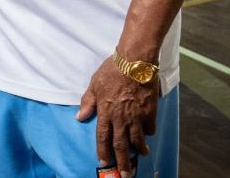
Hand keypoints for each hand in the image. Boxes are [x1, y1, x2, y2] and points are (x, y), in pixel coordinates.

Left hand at [76, 57, 158, 176]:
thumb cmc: (112, 71)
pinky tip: (147, 137)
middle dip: (122, 161)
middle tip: (125, 174)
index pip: (102, 137)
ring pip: (137, 139)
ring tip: (140, 157)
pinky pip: (149, 127)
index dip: (103, 151)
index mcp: (105, 112)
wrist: (135, 62)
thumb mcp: (94, 85)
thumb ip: (88, 102)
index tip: (103, 162)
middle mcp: (121, 118)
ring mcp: (136, 116)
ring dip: (138, 150)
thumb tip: (79, 117)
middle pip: (121, 144)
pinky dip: (148, 134)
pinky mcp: (150, 111)